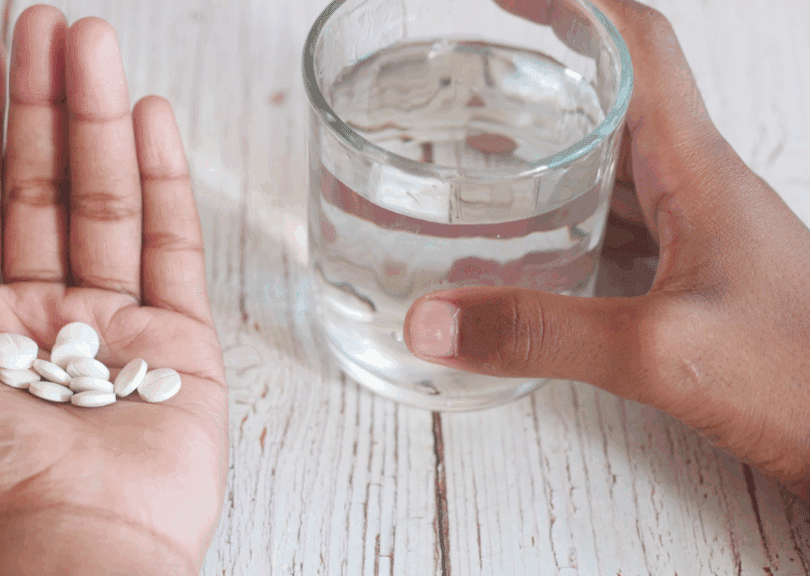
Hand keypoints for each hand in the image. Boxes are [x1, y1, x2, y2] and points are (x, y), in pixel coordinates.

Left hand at [0, 5, 226, 574]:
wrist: (76, 552)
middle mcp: (45, 319)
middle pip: (44, 186)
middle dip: (43, 102)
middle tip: (47, 25)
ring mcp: (117, 327)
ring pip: (107, 200)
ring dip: (99, 119)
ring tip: (93, 45)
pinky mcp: (180, 344)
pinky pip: (171, 246)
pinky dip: (165, 181)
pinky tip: (151, 121)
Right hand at [406, 0, 809, 497]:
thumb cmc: (805, 381)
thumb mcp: (662, 351)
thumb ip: (543, 333)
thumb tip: (432, 321)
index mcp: (698, 172)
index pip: (638, 48)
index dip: (573, 7)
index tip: (508, 0)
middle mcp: (700, 190)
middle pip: (618, 101)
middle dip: (544, 81)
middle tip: (475, 83)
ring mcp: (703, 237)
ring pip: (617, 167)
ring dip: (553, 154)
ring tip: (482, 157)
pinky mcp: (698, 282)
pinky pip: (624, 227)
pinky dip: (568, 223)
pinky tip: (532, 253)